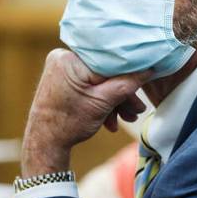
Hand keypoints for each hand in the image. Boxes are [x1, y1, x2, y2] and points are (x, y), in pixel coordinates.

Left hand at [22, 49, 150, 176]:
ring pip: (98, 79)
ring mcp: (62, 66)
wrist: (45, 141)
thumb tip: (151, 67)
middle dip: (122, 92)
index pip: (110, 60)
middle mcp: (64, 56)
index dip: (130, 71)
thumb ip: (128, 83)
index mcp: (71, 59)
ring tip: (127, 118)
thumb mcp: (103, 103)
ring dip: (113, 99)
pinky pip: (89, 83)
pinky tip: (109, 119)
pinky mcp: (63, 76)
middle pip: (105, 71)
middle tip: (137, 110)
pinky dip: (99, 98)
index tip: (147, 79)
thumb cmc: (69, 123)